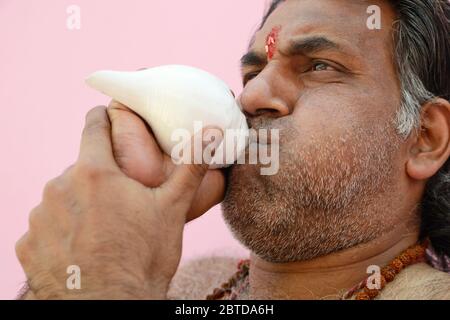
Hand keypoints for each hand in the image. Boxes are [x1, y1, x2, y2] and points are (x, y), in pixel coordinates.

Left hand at [15, 106, 222, 298]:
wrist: (111, 305)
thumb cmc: (143, 257)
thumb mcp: (172, 208)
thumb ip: (190, 166)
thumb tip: (212, 131)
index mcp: (95, 172)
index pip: (94, 126)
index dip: (103, 120)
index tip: (108, 120)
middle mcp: (60, 188)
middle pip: (81, 169)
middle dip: (99, 179)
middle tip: (121, 200)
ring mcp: (41, 218)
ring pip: (62, 198)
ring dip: (79, 206)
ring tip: (102, 230)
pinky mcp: (29, 245)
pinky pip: (46, 227)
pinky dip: (62, 232)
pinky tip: (81, 249)